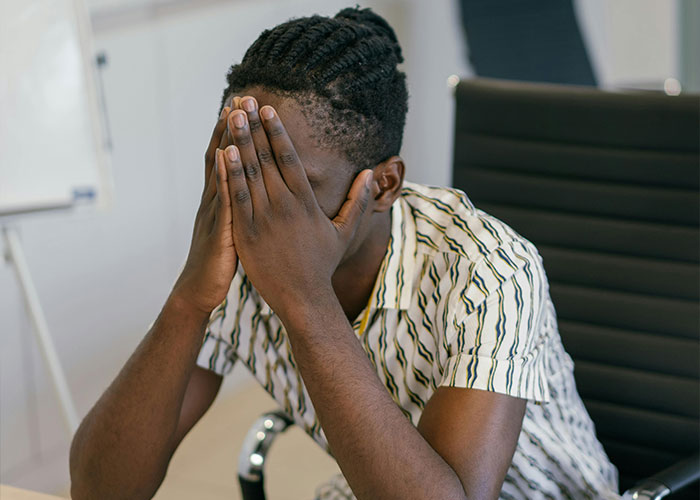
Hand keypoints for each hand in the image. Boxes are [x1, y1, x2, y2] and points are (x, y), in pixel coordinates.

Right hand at [172, 106, 238, 315]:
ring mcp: (214, 213)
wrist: (198, 291)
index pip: (226, 160)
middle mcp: (213, 201)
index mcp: (220, 201)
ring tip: (232, 114)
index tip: (241, 106)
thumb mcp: (232, 231)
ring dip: (225, 141)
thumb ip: (237, 210)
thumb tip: (251, 195)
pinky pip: (222, 199)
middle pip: (221, 156)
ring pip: (220, 171)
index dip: (232, 133)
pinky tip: (225, 156)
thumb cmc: (219, 262)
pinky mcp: (218, 230)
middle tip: (239, 97)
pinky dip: (223, 176)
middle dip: (229, 127)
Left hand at [222, 98, 373, 317]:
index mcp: (305, 201)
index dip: (278, 131)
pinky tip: (222, 151)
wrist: (302, 296)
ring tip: (230, 116)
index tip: (268, 110)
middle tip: (244, 100)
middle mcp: (284, 204)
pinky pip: (236, 197)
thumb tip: (370, 174)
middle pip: (266, 157)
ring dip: (239, 141)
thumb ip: (357, 201)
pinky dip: (228, 173)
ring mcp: (263, 218)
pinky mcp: (245, 232)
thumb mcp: (344, 232)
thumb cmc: (322, 264)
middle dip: (254, 126)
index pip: (289, 157)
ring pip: (249, 172)